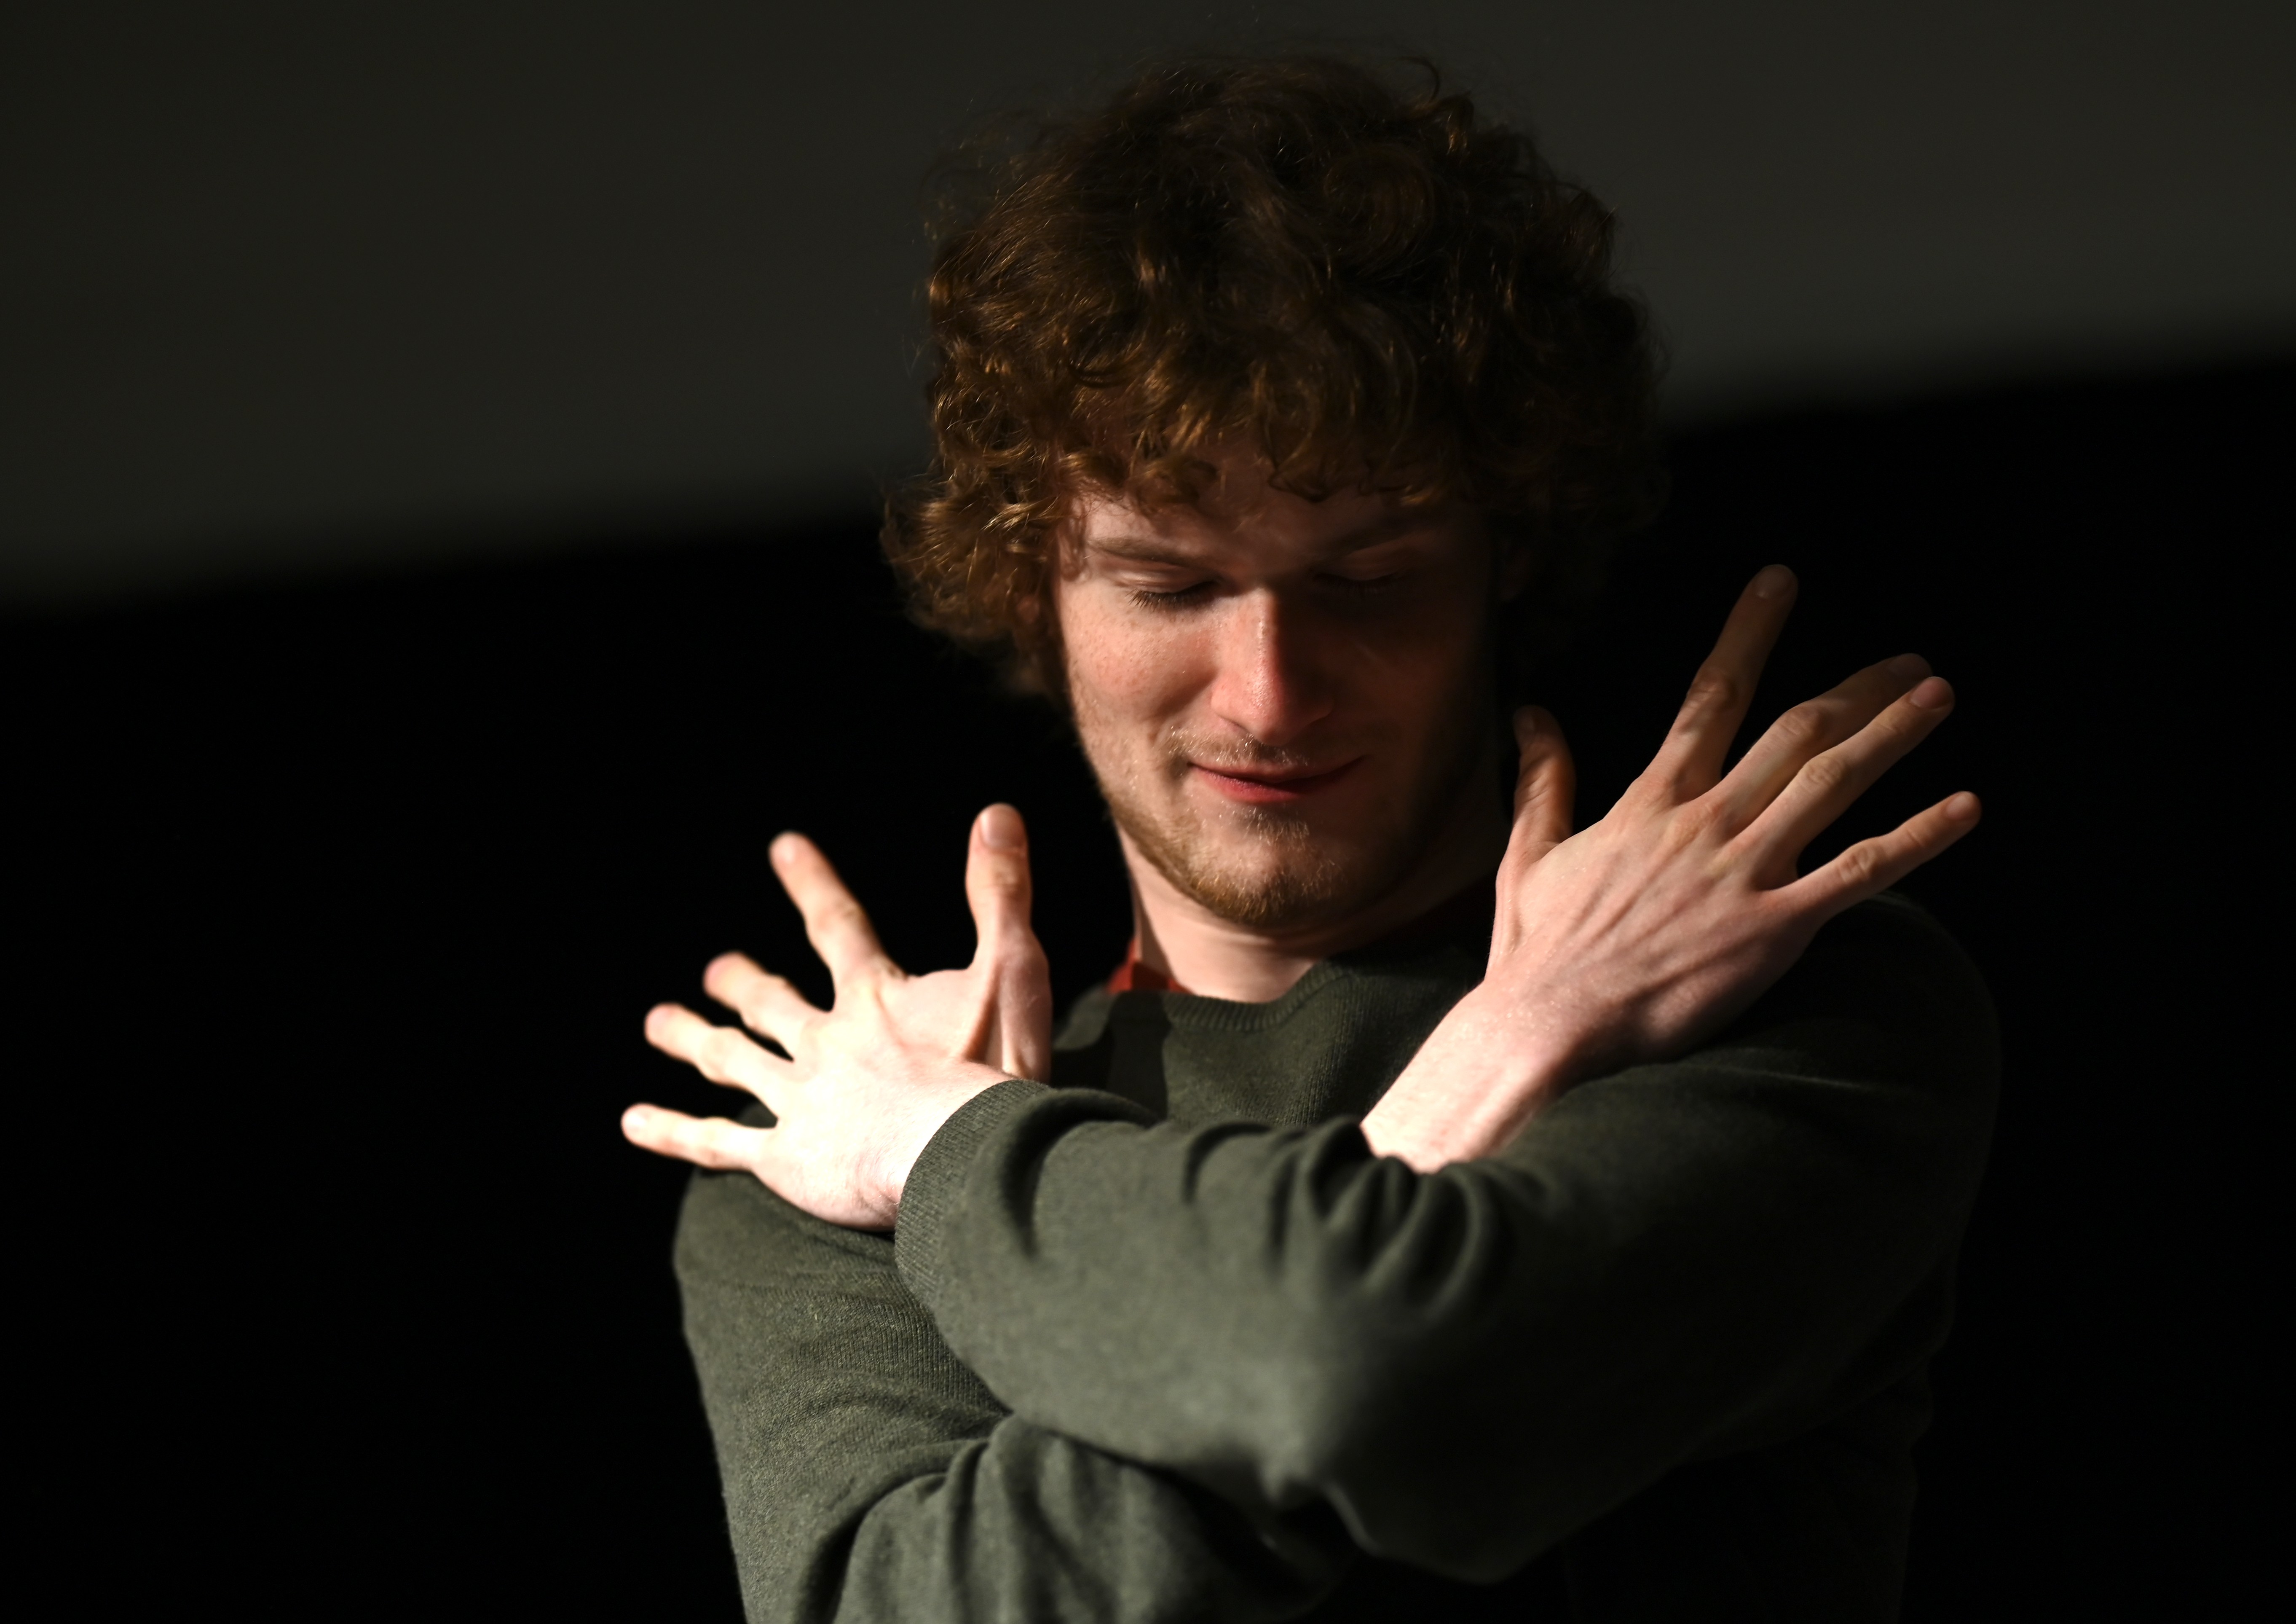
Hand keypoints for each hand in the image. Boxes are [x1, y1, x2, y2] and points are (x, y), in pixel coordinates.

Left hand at [621, 803, 1053, 1228]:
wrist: (961, 1152)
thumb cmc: (992, 1064)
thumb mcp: (1011, 968)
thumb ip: (1000, 893)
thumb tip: (997, 812)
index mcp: (874, 999)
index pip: (838, 928)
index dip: (813, 885)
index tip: (784, 848)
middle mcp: (826, 1042)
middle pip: (772, 1003)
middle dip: (743, 982)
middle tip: (715, 969)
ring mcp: (801, 1099)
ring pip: (733, 1062)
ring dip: (695, 1039)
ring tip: (660, 1023)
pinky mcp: (787, 1158)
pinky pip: (719, 1144)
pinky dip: (675, 1132)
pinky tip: (633, 1123)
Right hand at [1362, 565, 1979, 1169]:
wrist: (1549, 1024)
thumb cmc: (1539, 950)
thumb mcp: (1530, 853)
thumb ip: (1543, 779)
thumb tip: (1531, 713)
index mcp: (1652, 802)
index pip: (1709, 697)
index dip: (1749, 635)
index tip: (1781, 582)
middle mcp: (1706, 822)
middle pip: (1794, 732)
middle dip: (1858, 689)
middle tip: (1911, 659)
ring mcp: (1743, 872)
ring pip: (1832, 783)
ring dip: (1892, 734)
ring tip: (1939, 697)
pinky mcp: (1772, 929)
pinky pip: (1859, 872)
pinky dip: (1917, 838)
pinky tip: (1965, 808)